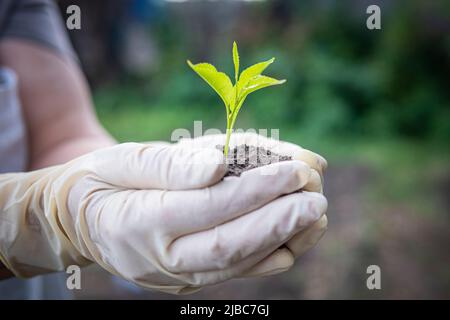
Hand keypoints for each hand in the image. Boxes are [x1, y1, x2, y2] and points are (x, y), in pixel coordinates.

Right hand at [0, 142, 326, 293]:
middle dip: (280, 221)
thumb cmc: (103, 180)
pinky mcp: (190, 277)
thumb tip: (219, 164)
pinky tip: (296, 235)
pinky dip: (270, 255)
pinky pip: (236, 271)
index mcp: (139, 221)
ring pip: (239, 264)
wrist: (81, 220)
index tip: (294, 170)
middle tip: (318, 197)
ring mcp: (177, 275)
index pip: (207, 207)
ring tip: (317, 214)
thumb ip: (169, 165)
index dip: (255, 190)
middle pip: (229, 245)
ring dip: (283, 240)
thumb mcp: (123, 159)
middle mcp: (161, 258)